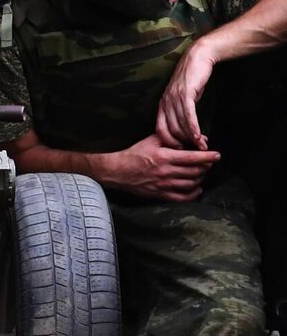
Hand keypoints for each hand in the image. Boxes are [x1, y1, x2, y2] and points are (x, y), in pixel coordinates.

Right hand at [97, 134, 218, 201]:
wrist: (117, 171)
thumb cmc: (134, 154)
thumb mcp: (150, 141)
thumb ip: (171, 138)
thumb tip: (190, 138)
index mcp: (164, 156)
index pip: (193, 157)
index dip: (208, 156)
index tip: (217, 155)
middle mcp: (166, 171)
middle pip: (196, 171)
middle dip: (206, 167)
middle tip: (208, 163)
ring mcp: (164, 185)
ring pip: (192, 183)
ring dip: (201, 178)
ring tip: (202, 173)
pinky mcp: (161, 194)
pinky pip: (183, 197)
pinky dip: (194, 194)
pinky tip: (198, 189)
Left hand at [156, 40, 215, 149]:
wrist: (198, 59)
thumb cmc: (193, 80)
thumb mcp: (184, 98)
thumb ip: (182, 112)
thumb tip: (187, 130)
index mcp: (162, 105)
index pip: (160, 130)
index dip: (170, 143)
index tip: (182, 152)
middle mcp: (165, 102)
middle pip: (170, 131)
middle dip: (183, 144)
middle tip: (196, 153)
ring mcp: (174, 98)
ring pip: (180, 125)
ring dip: (192, 139)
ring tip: (202, 148)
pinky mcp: (185, 93)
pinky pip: (188, 115)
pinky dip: (193, 128)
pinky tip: (199, 137)